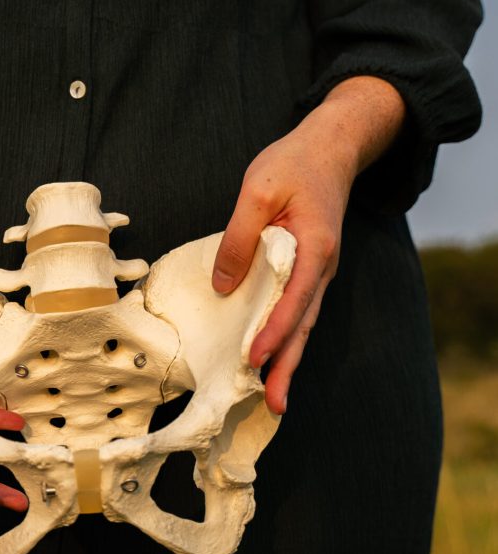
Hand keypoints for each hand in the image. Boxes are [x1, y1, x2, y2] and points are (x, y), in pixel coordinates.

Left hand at [211, 76, 405, 413]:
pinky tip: (271, 358)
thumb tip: (223, 284)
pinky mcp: (307, 272)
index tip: (255, 359)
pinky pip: (297, 311)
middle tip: (276, 406)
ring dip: (288, 359)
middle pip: (303, 325)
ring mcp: (318, 272)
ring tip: (274, 398)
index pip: (293, 300)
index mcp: (314, 248)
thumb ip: (239, 237)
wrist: (330, 147)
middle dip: (288, 366)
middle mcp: (322, 267)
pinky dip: (286, 337)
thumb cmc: (293, 163)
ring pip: (302, 324)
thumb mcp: (258, 190)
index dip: (274, 332)